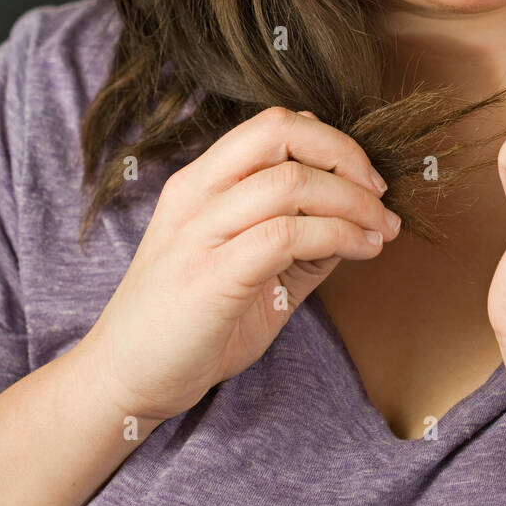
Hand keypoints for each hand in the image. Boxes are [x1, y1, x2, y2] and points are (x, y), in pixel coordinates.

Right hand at [80, 107, 400, 423]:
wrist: (124, 380)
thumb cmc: (190, 324)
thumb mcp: (253, 268)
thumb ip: (300, 237)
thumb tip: (363, 216)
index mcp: (202, 181)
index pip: (274, 125)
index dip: (332, 143)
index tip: (368, 181)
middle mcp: (196, 193)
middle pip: (281, 130)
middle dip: (346, 156)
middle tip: (379, 196)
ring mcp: (199, 232)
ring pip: (291, 182)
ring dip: (353, 203)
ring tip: (381, 231)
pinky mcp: (210, 276)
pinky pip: (285, 234)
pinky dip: (337, 235)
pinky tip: (360, 251)